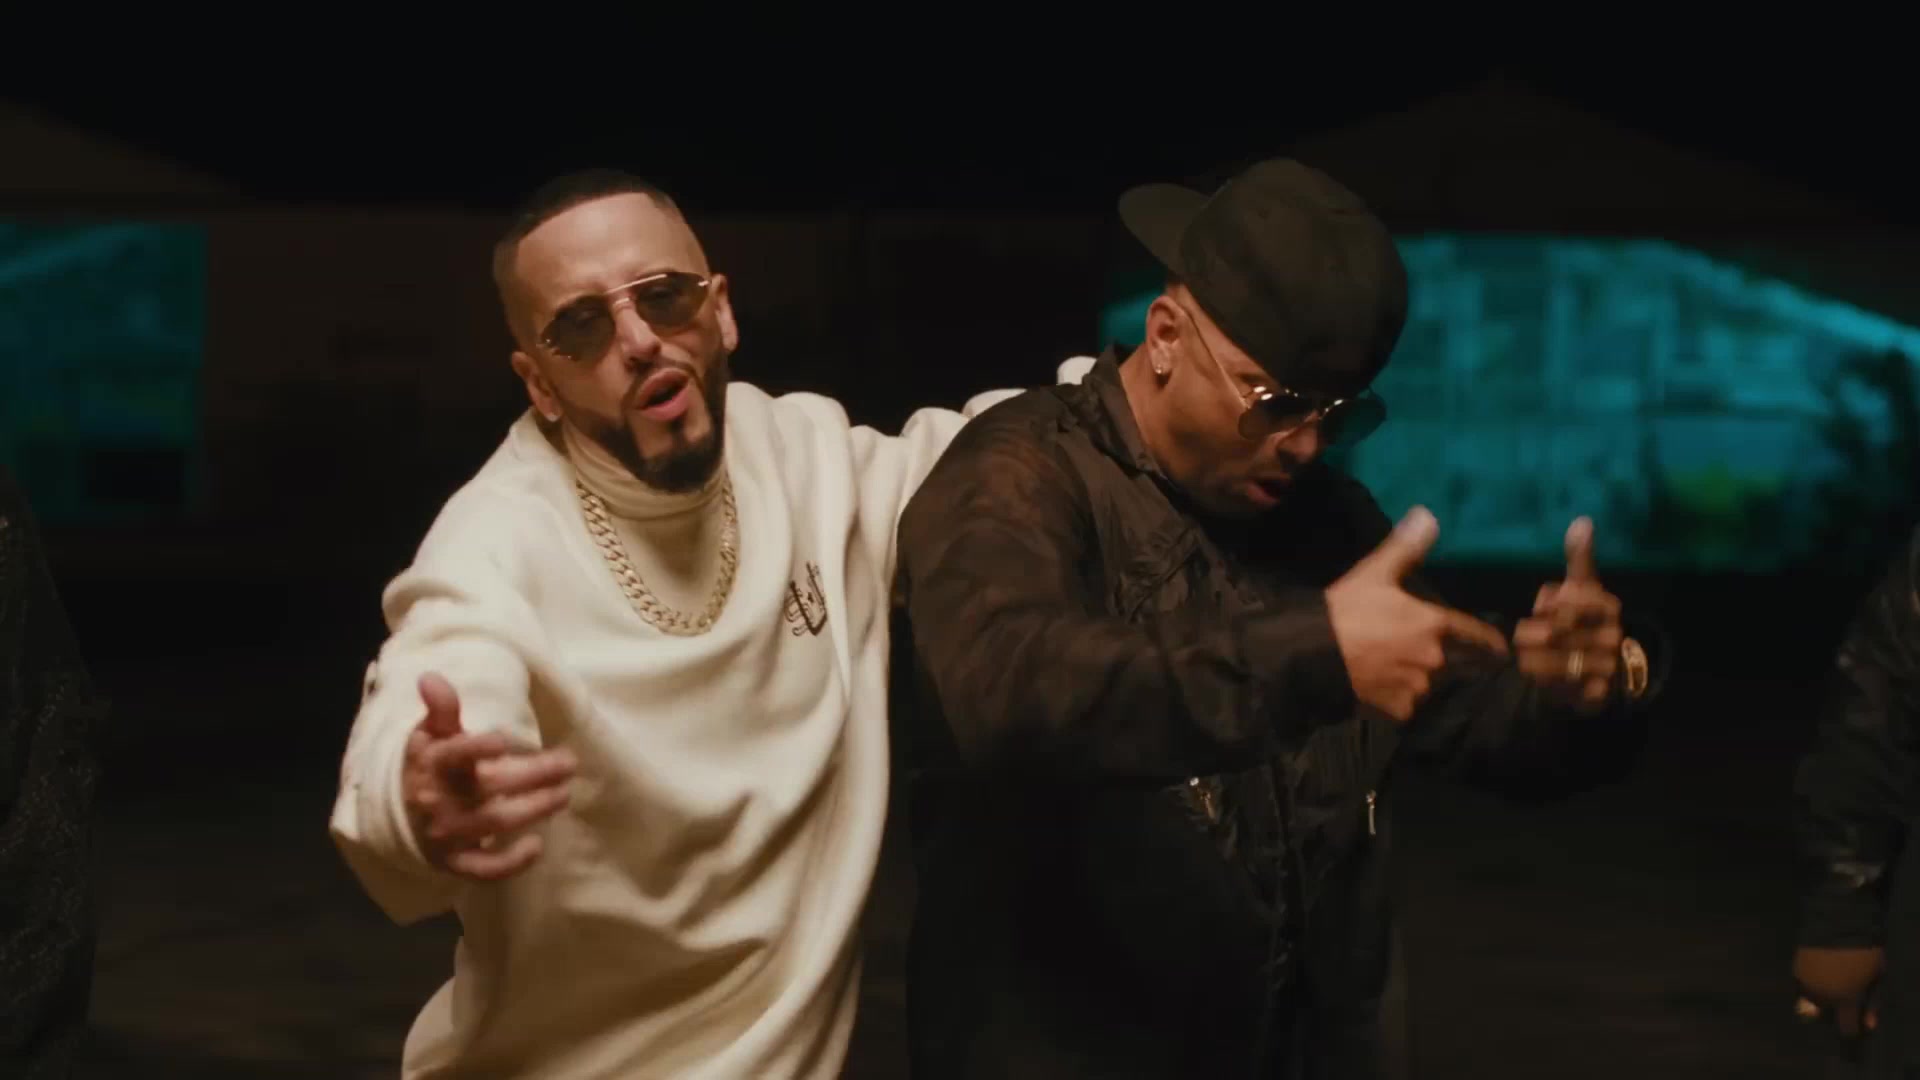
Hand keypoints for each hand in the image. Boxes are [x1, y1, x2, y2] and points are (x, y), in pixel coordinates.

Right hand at [402, 672, 576, 881]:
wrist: (402, 816)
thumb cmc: (430, 766)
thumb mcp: (432, 735)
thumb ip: (441, 710)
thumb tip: (431, 677)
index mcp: (433, 765)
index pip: (452, 755)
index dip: (474, 748)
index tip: (502, 741)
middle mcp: (439, 800)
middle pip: (490, 786)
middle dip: (534, 774)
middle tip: (569, 763)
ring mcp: (448, 834)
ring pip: (494, 822)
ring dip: (534, 809)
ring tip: (564, 793)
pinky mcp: (456, 862)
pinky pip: (483, 869)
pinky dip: (510, 863)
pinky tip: (537, 845)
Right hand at [1326, 507, 1509, 722]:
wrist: (1314, 653)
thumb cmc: (1348, 609)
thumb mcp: (1375, 572)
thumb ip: (1405, 548)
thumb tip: (1429, 514)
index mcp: (1434, 625)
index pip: (1474, 633)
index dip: (1487, 639)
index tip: (1500, 647)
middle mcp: (1434, 658)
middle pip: (1449, 660)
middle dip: (1440, 658)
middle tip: (1421, 652)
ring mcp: (1417, 686)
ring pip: (1428, 683)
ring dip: (1419, 678)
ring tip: (1398, 671)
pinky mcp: (1399, 708)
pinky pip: (1408, 705)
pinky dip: (1399, 699)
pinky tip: (1383, 690)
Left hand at [1513, 518, 1623, 711]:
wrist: (1607, 669)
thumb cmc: (1585, 619)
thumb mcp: (1582, 587)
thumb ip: (1579, 558)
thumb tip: (1582, 521)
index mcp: (1607, 606)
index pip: (1561, 602)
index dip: (1545, 606)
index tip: (1546, 608)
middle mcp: (1611, 636)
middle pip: (1548, 633)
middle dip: (1529, 635)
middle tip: (1530, 636)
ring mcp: (1605, 667)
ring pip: (1544, 661)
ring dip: (1528, 659)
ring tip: (1529, 656)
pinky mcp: (1595, 694)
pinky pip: (1554, 687)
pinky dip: (1540, 681)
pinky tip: (1539, 676)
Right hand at [1795, 945, 1883, 1036]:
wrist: (1839, 923)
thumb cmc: (1864, 953)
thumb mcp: (1877, 979)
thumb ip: (1873, 1003)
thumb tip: (1868, 1024)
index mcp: (1845, 999)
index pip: (1846, 1027)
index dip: (1851, 1028)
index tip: (1853, 1022)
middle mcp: (1822, 995)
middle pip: (1820, 1014)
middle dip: (1828, 1009)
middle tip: (1837, 996)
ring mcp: (1806, 981)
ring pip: (1807, 998)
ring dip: (1815, 995)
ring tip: (1825, 982)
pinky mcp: (1795, 966)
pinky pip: (1801, 982)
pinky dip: (1808, 980)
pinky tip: (1817, 969)